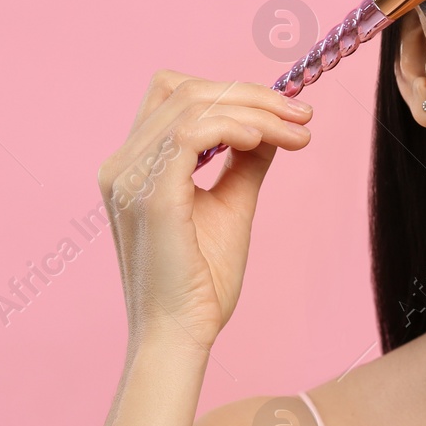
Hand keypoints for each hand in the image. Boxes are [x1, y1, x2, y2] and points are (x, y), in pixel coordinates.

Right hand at [97, 70, 312, 354]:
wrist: (180, 336)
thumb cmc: (200, 284)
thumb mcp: (229, 207)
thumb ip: (244, 164)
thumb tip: (273, 128)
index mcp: (134, 166)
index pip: (173, 95)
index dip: (230, 91)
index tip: (285, 111)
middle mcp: (122, 164)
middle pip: (183, 88)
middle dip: (251, 94)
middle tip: (302, 115)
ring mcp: (130, 177)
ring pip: (193, 104)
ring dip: (255, 110)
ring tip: (296, 132)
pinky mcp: (150, 195)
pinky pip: (191, 132)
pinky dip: (233, 127)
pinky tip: (263, 142)